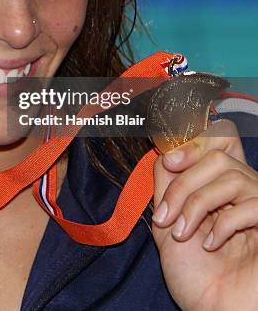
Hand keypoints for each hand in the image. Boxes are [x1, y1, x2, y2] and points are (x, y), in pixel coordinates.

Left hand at [151, 119, 257, 310]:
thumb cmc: (194, 276)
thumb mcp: (167, 223)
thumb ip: (167, 185)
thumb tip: (166, 150)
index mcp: (219, 187)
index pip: (220, 140)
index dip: (195, 143)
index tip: (169, 162)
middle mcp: (243, 192)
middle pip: (218, 154)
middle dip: (185, 182)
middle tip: (166, 215)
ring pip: (231, 174)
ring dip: (197, 203)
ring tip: (182, 234)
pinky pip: (252, 204)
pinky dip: (224, 224)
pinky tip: (211, 245)